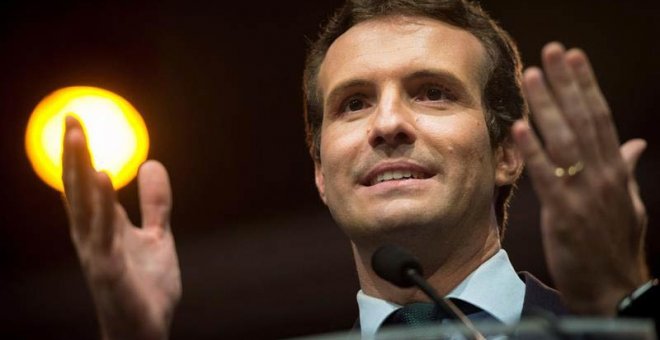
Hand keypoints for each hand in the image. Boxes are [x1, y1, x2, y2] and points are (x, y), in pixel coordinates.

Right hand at [62, 116, 180, 338]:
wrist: (146, 330)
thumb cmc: (146, 286)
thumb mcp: (157, 236)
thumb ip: (154, 203)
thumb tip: (152, 163)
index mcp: (103, 227)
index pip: (87, 183)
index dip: (81, 154)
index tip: (77, 120)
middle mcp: (93, 236)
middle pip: (80, 188)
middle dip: (74, 153)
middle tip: (72, 115)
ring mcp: (97, 252)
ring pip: (84, 205)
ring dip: (81, 170)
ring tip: (79, 136)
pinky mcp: (108, 269)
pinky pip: (103, 232)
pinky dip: (101, 204)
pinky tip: (102, 177)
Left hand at [512, 42, 648, 314]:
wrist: (612, 289)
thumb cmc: (613, 246)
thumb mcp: (627, 203)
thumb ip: (626, 170)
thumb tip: (634, 144)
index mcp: (615, 171)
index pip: (600, 118)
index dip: (586, 86)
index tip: (574, 58)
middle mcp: (603, 175)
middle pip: (584, 120)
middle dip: (567, 83)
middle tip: (552, 51)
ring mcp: (584, 193)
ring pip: (565, 141)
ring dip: (548, 106)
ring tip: (532, 76)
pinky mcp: (564, 214)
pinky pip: (547, 177)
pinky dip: (535, 151)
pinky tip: (522, 127)